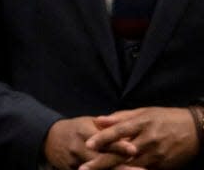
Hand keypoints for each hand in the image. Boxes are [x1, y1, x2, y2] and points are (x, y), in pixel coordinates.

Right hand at [44, 117, 132, 169]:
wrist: (48, 138)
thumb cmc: (75, 129)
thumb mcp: (87, 123)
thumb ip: (106, 127)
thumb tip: (128, 130)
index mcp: (84, 131)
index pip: (104, 140)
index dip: (118, 146)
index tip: (133, 149)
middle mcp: (79, 147)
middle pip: (103, 159)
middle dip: (122, 166)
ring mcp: (74, 161)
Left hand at [82, 107, 198, 169]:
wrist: (196, 130)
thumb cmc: (165, 118)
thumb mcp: (143, 112)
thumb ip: (119, 118)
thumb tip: (97, 121)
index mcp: (142, 123)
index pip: (119, 131)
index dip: (103, 138)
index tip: (88, 144)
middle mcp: (148, 140)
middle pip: (121, 153)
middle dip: (101, 162)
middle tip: (83, 168)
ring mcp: (156, 155)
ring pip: (131, 166)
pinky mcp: (162, 166)